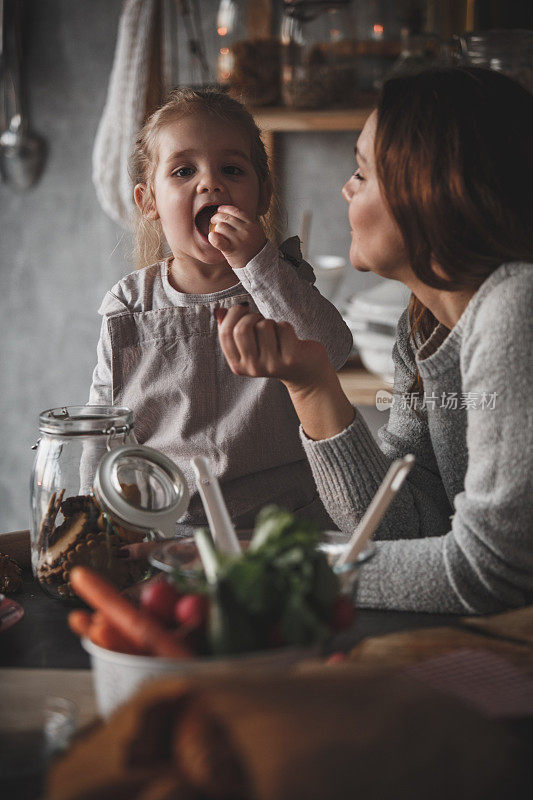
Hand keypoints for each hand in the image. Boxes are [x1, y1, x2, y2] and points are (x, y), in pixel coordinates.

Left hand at [208, 205, 266, 269]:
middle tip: (213, 220)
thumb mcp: (256, 233)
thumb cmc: (254, 248)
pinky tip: (211, 236)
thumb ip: (247, 225)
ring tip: (215, 231)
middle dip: (217, 217)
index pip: (237, 211)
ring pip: (221, 226)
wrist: (259, 265)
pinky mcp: (232, 250)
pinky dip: (213, 237)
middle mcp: (246, 231)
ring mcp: (239, 240)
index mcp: (252, 225)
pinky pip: (218, 241)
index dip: (226, 209)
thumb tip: (231, 215)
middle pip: (227, 218)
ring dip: (215, 228)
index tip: (219, 209)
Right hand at [217, 304, 332, 389]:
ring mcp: (272, 365)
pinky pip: (283, 327)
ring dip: (271, 322)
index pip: (225, 333)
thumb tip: (219, 311)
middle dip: (251, 315)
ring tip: (276, 332)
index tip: (244, 310)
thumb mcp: (251, 345)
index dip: (233, 314)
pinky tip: (289, 338)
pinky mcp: (291, 358)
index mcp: (238, 365)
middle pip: (242, 329)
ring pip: (264, 325)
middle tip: (260, 319)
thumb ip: (233, 330)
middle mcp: (253, 368)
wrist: (305, 373)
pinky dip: (286, 326)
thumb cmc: (275, 352)